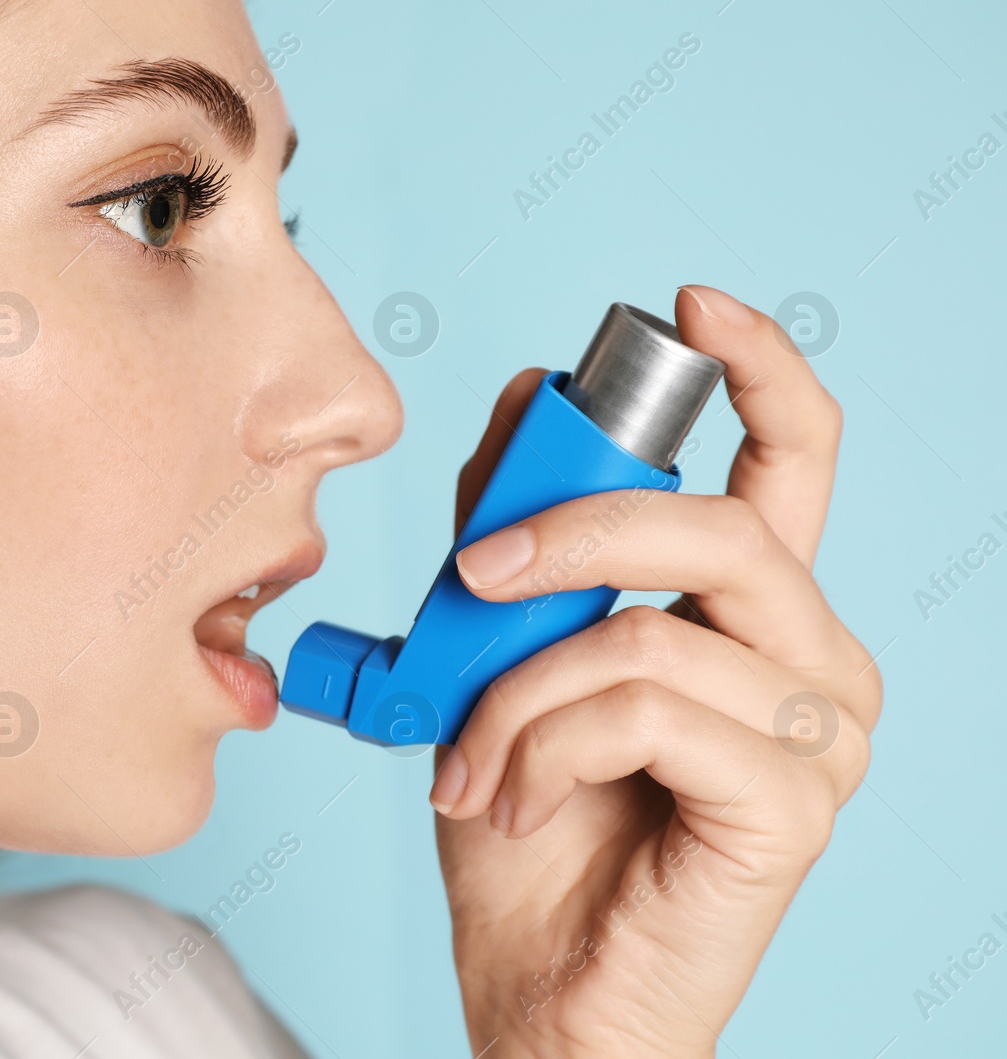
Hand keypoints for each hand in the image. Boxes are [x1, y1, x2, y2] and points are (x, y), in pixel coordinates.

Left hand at [429, 286, 879, 1057]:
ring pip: (652, 633)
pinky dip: (541, 745)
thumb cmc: (526, 822)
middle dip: (573, 529)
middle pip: (723, 524)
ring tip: (473, 756)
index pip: (793, 460)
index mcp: (749, 611)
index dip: (759, 367)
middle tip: (471, 575)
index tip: (689, 304)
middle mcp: (809, 659)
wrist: (535, 984)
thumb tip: (521, 394)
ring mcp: (818, 736)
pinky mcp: (795, 805)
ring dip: (522, 690)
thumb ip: (515, 531)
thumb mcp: (493, 651)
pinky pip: (647, 711)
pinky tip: (512, 799)